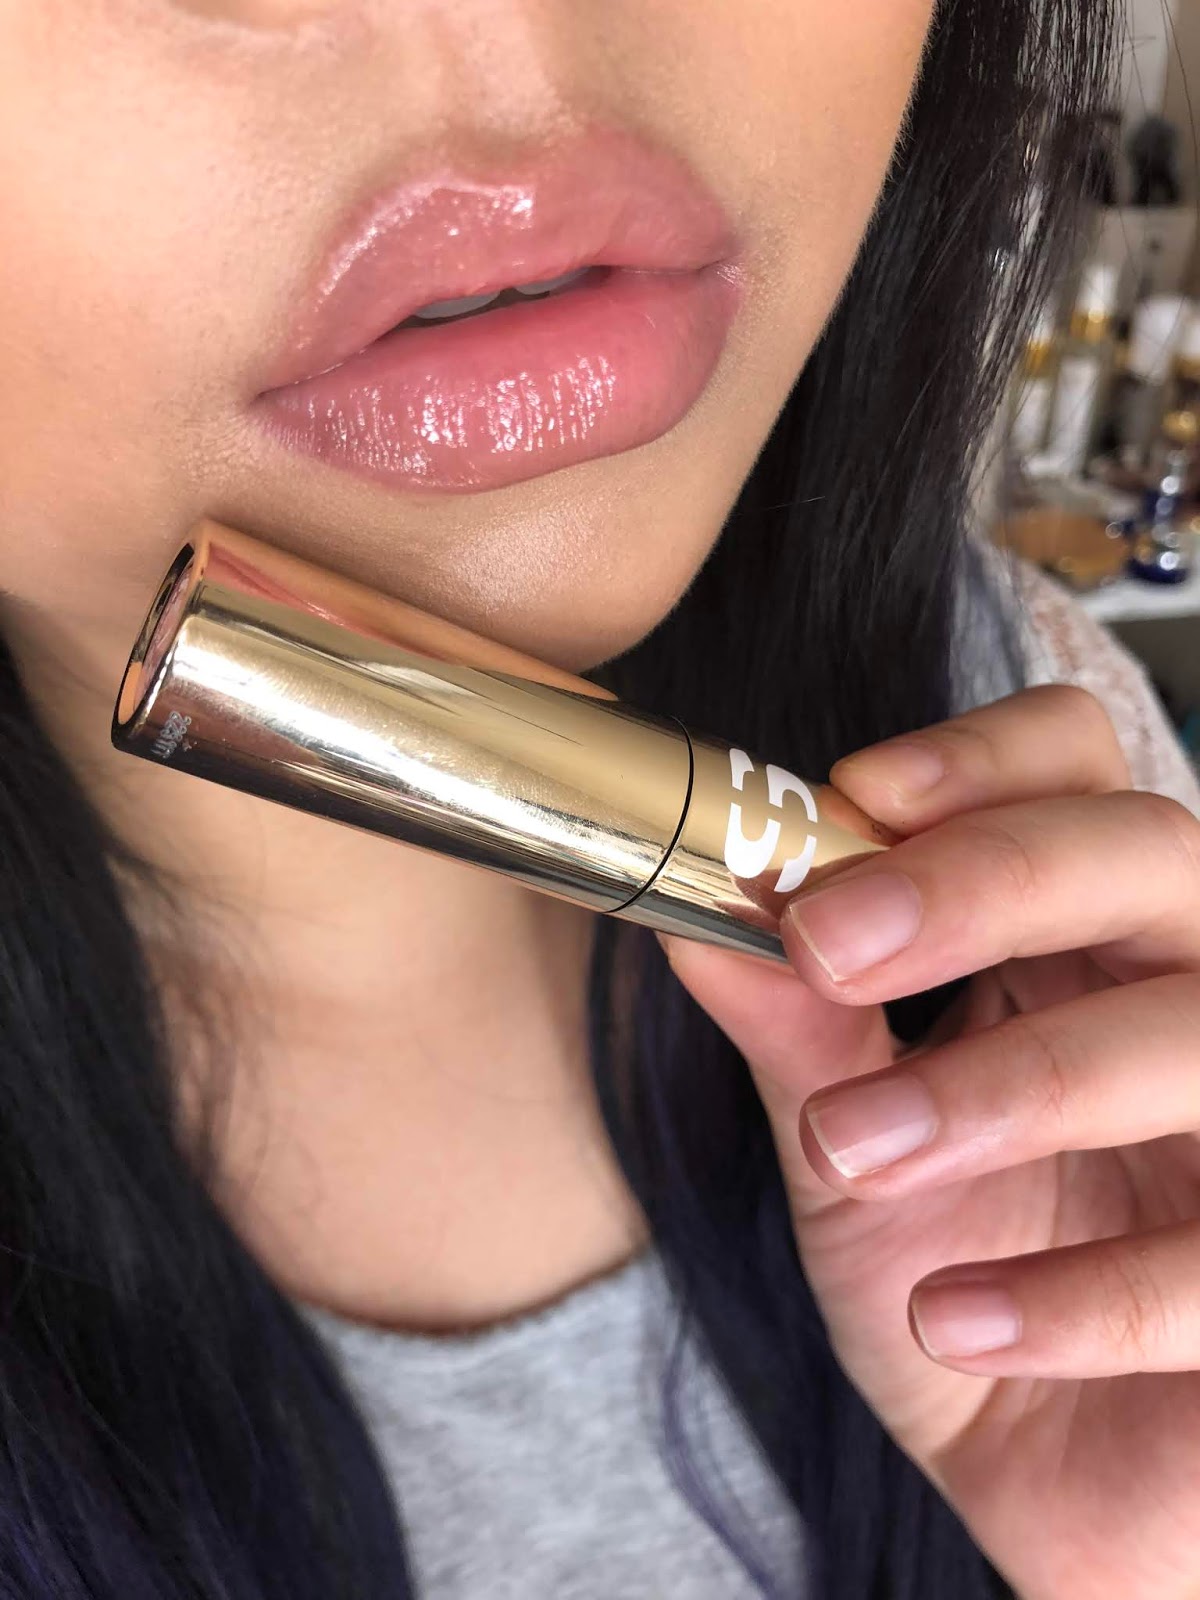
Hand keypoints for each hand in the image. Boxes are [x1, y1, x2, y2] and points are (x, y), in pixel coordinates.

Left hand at [665, 685, 1199, 1599]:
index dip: (979, 760)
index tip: (850, 801)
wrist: (1046, 1480)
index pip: (1074, 771)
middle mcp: (1183, 997)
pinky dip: (1077, 1294)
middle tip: (829, 941)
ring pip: (1194, 1029)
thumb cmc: (963, 1288)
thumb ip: (795, 1033)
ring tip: (854, 1151)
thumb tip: (696, 911)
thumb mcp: (849, 1157)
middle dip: (982, 879)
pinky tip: (956, 1319)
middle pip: (1148, 849)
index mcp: (1076, 943)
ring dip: (1010, 1082)